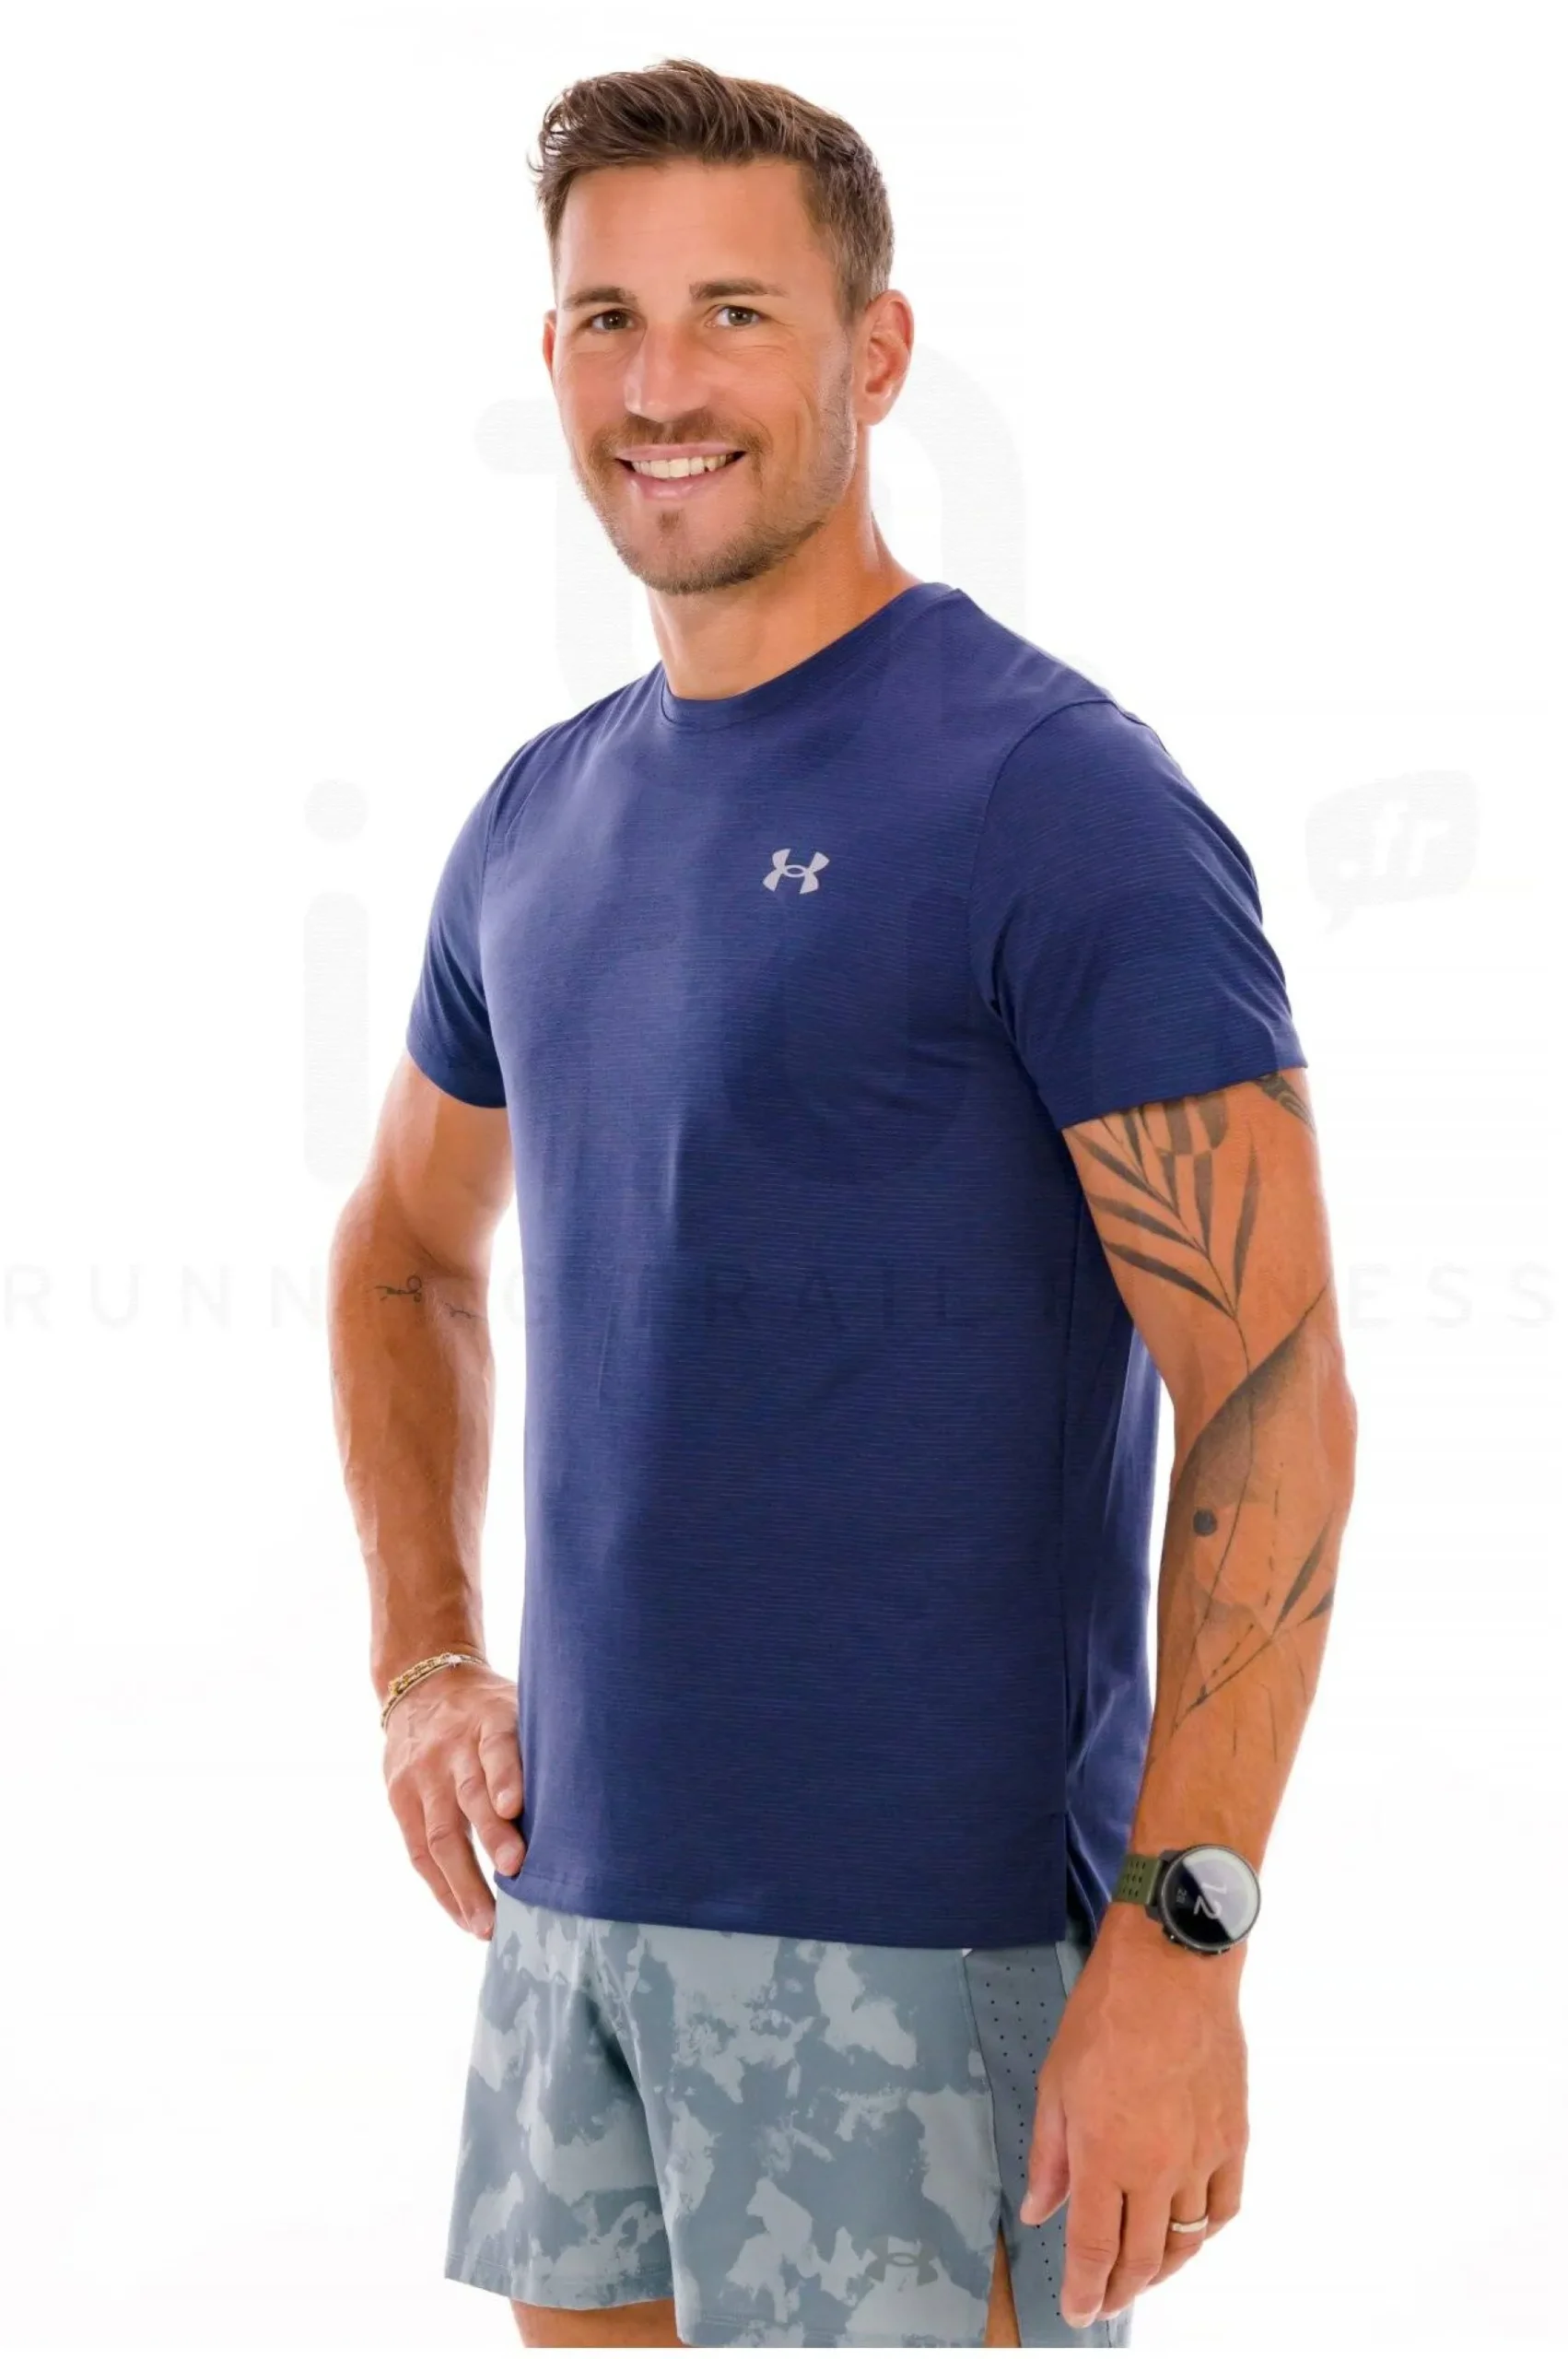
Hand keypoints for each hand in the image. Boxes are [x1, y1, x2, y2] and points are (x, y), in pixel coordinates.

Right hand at [382, 1661, 524, 1936]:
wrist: (424, 1686)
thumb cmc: (491, 1710)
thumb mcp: (518, 1706)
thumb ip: (542, 1746)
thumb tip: (597, 1798)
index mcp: (489, 1719)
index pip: (496, 1746)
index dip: (506, 1776)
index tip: (515, 1807)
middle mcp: (451, 1748)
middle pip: (470, 1795)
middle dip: (492, 1837)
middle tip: (516, 1873)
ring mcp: (422, 1776)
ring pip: (441, 1834)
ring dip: (465, 1883)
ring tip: (488, 1925)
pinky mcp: (400, 1799)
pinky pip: (419, 1852)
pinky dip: (444, 1889)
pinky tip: (466, 1919)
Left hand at [1018, 1910, 1247, 2328]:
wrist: (1173, 1967)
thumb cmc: (1108, 2013)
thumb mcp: (1057, 2081)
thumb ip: (1050, 2155)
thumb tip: (1041, 2209)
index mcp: (1104, 2155)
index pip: (1094, 2248)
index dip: (1084, 2289)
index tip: (1077, 2312)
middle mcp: (1157, 2168)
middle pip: (1142, 2257)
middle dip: (1120, 2291)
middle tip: (1105, 2304)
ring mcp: (1202, 2156)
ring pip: (1186, 2241)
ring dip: (1163, 2271)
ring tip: (1143, 2279)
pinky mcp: (1233, 2138)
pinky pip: (1224, 2207)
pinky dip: (1206, 2232)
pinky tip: (1191, 2234)